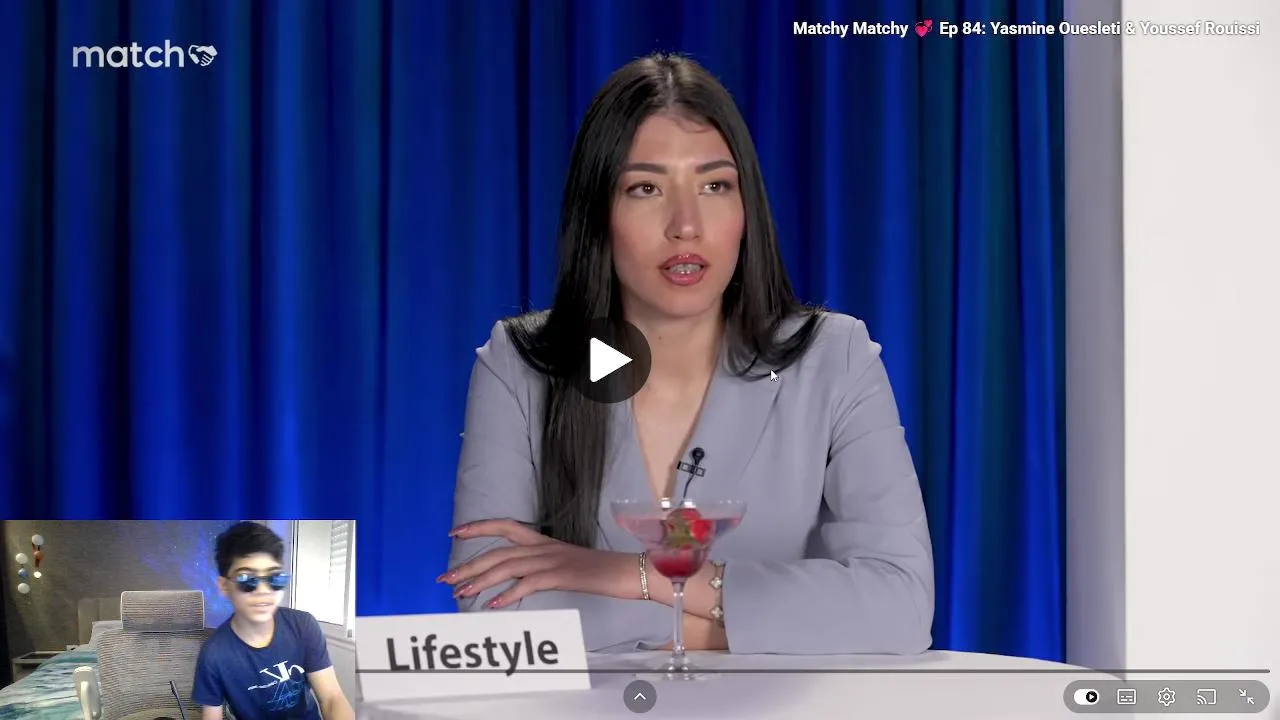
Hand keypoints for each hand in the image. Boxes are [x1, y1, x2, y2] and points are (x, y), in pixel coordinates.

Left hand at [440, 519, 636, 607]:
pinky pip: (527, 584)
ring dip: (480, 580)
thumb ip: (542, 569)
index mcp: (544, 541)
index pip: (506, 527)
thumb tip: (518, 581)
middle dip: (469, 565)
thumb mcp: (567, 566)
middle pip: (498, 552)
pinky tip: (492, 605)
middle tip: (445, 578)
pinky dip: (508, 594)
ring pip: (507, 566)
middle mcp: (544, 547)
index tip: (455, 533)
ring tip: (460, 593)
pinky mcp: (561, 575)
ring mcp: (552, 560)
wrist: (629, 571)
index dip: (480, 528)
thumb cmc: (601, 572)